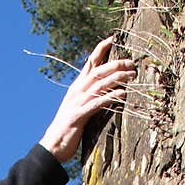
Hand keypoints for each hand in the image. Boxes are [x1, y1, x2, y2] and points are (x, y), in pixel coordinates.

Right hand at [39, 37, 135, 165]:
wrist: (52, 145)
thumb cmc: (68, 128)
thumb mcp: (78, 107)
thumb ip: (89, 97)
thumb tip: (104, 91)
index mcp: (76, 87)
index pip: (89, 63)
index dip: (100, 49)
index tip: (112, 38)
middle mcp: (76, 91)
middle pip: (98, 70)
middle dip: (115, 64)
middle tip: (131, 63)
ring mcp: (77, 102)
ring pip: (99, 84)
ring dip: (117, 78)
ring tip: (132, 76)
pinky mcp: (79, 116)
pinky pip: (97, 103)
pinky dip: (110, 98)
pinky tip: (122, 95)